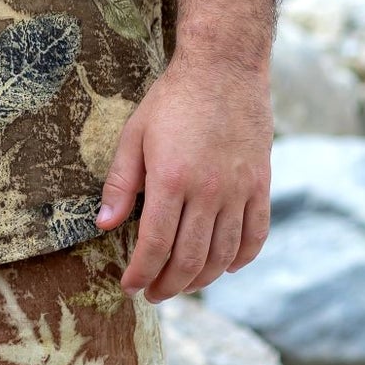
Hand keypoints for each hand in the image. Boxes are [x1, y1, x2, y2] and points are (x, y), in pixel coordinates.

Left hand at [96, 51, 272, 301]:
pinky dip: (241, 258)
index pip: (154, 245)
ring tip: (182, 286)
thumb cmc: (172, 101)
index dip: (140, 273)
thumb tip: (103, 226)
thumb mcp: (133, 136)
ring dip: (201, 280)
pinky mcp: (261, 185)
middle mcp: (209, 192)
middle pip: (189, 259)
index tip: (130, 287)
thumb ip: (120, 185)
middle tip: (153, 295)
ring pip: (222, 254)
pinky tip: (226, 268)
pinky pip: (255, 234)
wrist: (224, 69)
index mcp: (171, 181)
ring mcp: (239, 190)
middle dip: (168, 285)